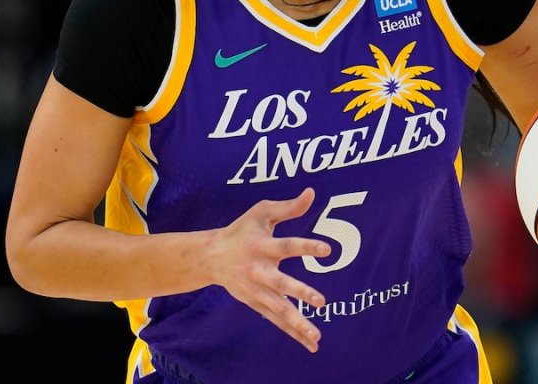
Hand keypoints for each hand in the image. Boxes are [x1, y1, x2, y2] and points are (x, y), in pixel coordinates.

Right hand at [203, 187, 331, 351]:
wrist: (210, 257)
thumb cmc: (241, 231)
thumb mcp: (261, 213)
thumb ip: (288, 207)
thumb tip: (312, 193)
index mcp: (262, 246)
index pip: (287, 246)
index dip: (307, 246)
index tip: (327, 249)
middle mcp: (259, 270)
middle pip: (280, 283)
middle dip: (300, 293)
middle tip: (321, 301)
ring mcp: (256, 290)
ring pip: (278, 309)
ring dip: (297, 323)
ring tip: (317, 336)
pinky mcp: (255, 303)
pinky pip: (276, 320)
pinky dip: (292, 332)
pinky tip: (311, 344)